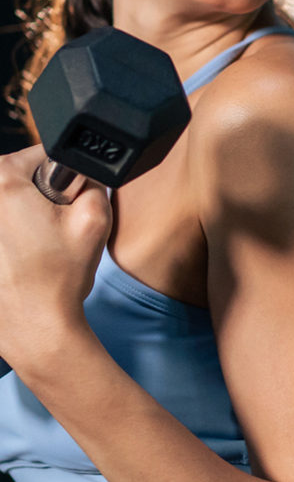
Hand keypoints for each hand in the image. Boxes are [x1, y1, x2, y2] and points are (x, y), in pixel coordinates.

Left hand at [0, 145, 111, 378]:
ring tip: (36, 249)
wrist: (36, 326)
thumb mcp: (96, 217)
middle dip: (40, 198)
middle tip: (52, 230)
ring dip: (22, 220)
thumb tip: (82, 173)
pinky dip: (10, 242)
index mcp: (4, 180)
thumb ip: (93, 180)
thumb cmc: (59, 277)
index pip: (42, 155)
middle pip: (19, 179)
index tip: (66, 205)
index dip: (64, 178)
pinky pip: (2, 231)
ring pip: (7, 207)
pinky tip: (19, 263)